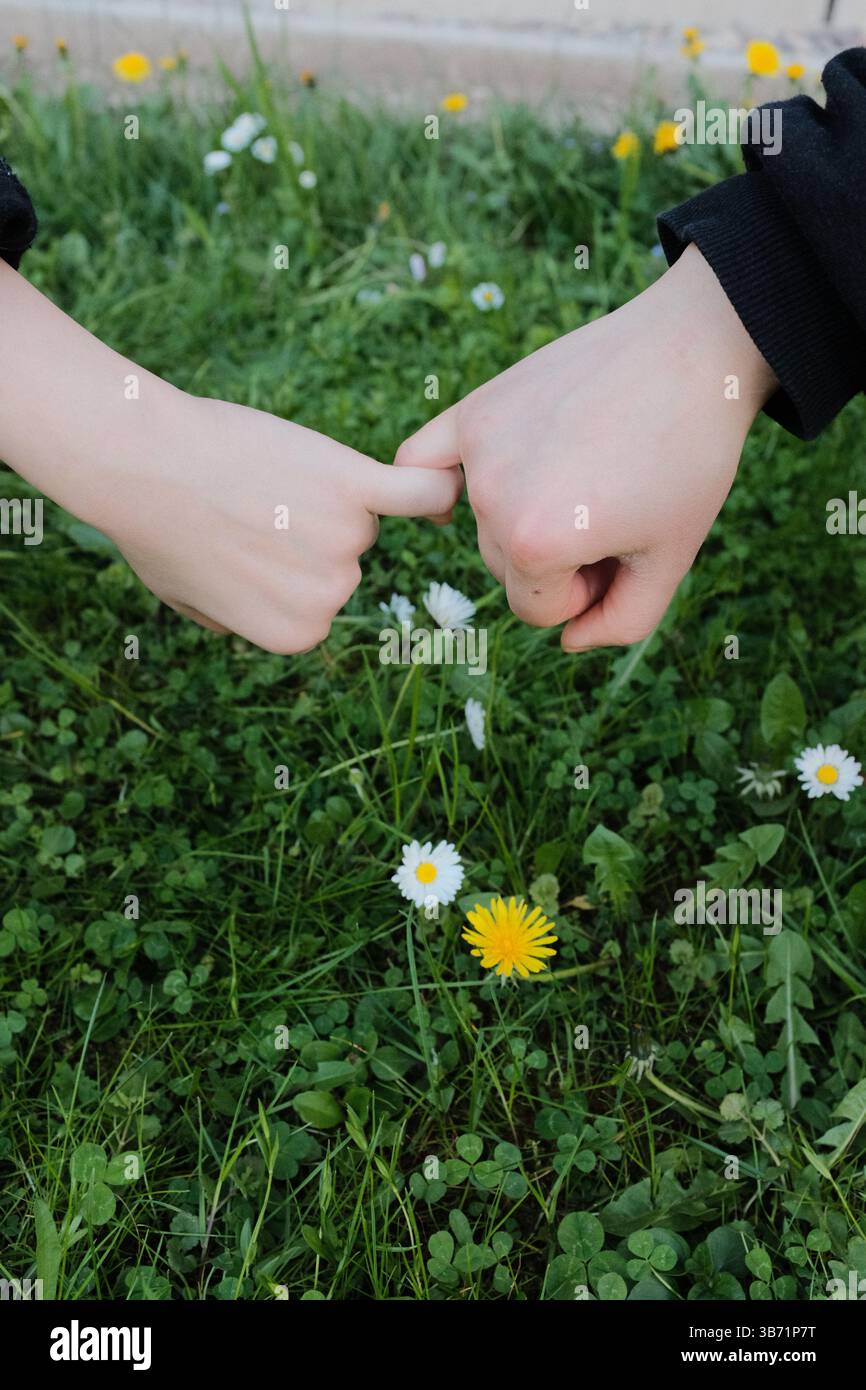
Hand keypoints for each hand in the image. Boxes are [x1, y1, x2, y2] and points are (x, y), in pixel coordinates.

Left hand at [0, 262, 460, 653]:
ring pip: (360, 514)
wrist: (146, 463)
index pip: (312, 596)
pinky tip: (448, 476)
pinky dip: (432, 485)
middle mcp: (330, 598)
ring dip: (322, 492)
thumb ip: (228, 619)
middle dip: (301, 529)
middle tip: (243, 504)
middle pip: (342, 555)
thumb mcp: (181, 598)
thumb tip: (243, 621)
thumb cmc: (156, 527)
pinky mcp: (355, 485)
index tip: (236, 544)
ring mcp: (347, 542)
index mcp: (295, 634)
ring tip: (261, 477)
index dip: (276, 562)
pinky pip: (416, 491)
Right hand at [395, 245, 776, 650]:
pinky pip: (420, 461)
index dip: (585, 590)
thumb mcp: (671, 559)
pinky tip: (454, 491)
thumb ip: (620, 624)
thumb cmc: (689, 459)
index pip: (536, 609)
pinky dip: (432, 481)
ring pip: (482, 523)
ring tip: (586, 473)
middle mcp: (492, 498)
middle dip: (556, 556)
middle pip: (505, 567)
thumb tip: (568, 641)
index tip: (624, 549)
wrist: (694, 351)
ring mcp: (478, 448)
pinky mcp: (474, 408)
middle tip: (611, 507)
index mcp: (536, 544)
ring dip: (524, 516)